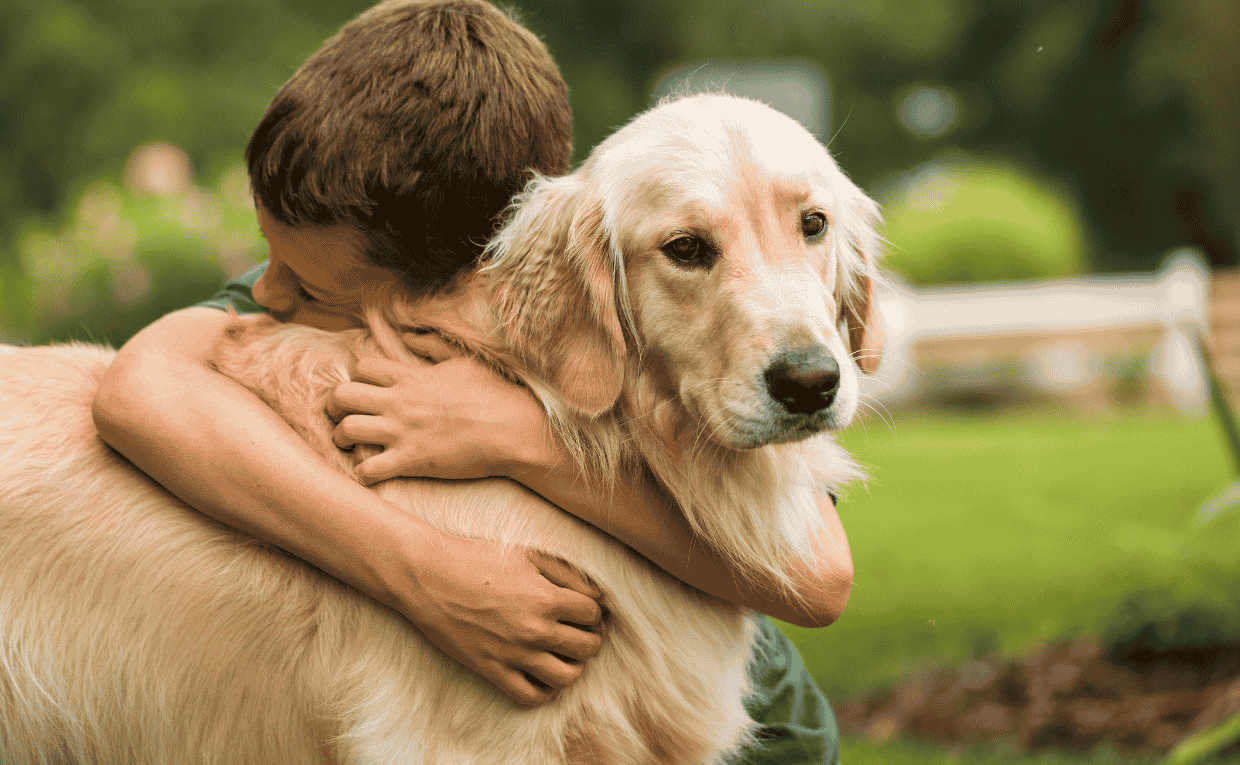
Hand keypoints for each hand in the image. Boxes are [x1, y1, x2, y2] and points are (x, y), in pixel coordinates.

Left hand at [328, 333, 557, 483]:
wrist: (515, 430)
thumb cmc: (495, 394)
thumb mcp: (463, 361)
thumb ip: (433, 347)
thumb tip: (410, 335)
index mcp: (411, 376)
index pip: (361, 367)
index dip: (356, 377)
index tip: (364, 388)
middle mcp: (400, 401)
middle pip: (341, 395)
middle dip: (333, 405)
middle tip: (340, 415)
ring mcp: (403, 432)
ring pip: (346, 430)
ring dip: (340, 438)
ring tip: (348, 444)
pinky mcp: (411, 460)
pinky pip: (368, 469)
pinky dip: (363, 472)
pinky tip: (371, 472)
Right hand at [389, 531, 604, 705]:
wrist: (428, 577)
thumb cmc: (477, 559)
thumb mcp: (527, 555)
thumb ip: (566, 574)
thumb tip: (597, 595)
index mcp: (546, 598)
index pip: (593, 614)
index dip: (592, 611)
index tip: (582, 610)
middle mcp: (534, 630)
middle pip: (587, 647)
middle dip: (589, 638)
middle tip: (578, 632)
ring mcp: (513, 654)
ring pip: (566, 677)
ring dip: (573, 667)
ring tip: (564, 656)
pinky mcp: (491, 670)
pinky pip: (530, 696)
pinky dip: (544, 692)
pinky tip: (542, 677)